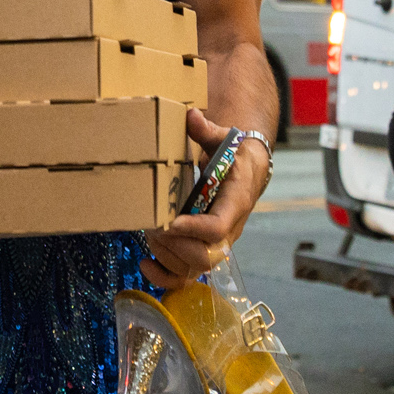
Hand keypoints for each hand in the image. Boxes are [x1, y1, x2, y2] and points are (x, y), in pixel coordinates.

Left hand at [142, 108, 270, 290]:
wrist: (248, 172)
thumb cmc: (233, 155)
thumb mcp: (224, 139)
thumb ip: (206, 130)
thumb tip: (190, 115)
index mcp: (235, 203)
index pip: (219, 227)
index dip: (195, 229)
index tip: (170, 221)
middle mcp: (228, 230)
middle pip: (206, 256)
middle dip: (175, 245)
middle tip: (154, 226)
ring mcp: (215, 245)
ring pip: (194, 269)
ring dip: (166, 257)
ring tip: (150, 234)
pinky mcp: (203, 251)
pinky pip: (187, 278)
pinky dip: (165, 278)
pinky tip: (145, 265)